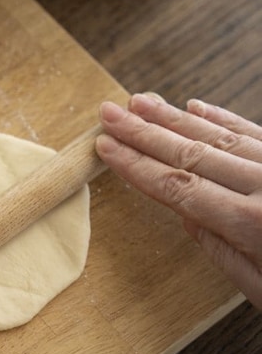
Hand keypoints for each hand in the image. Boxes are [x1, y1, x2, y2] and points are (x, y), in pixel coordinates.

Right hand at [96, 93, 261, 308]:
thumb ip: (222, 251)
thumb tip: (185, 216)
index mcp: (255, 224)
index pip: (178, 187)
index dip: (137, 167)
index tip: (106, 149)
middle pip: (192, 152)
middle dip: (144, 132)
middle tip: (109, 112)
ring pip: (221, 135)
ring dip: (174, 117)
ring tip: (140, 102)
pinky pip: (256, 133)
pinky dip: (225, 119)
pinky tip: (197, 106)